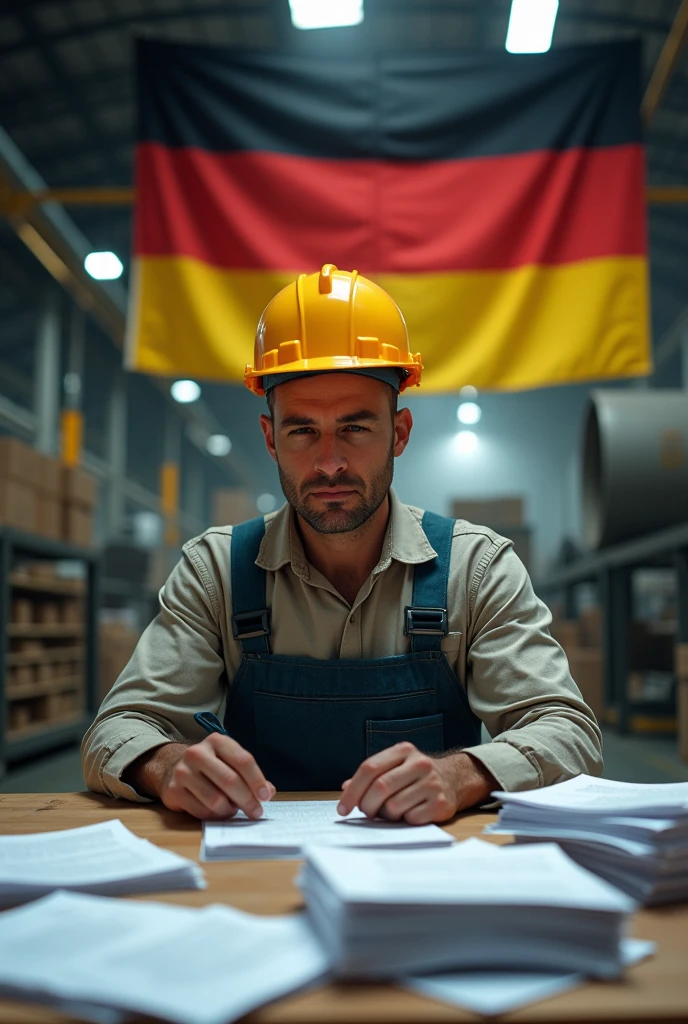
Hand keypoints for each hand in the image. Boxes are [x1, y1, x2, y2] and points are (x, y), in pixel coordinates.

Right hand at [127, 736, 275, 820]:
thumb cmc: (210, 766)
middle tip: (256, 811)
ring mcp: (183, 772)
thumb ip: (250, 775)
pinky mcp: (173, 791)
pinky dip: (214, 816)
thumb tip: (268, 792)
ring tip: (232, 809)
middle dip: (247, 800)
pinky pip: (201, 811)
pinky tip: (217, 812)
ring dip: (229, 810)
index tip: (265, 796)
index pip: (243, 760)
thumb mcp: (229, 762)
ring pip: (215, 800)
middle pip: (230, 781)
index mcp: (216, 741)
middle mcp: (197, 753)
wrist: (172, 768)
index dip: (257, 780)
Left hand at [336, 744, 496, 824]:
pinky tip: (409, 813)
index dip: (352, 791)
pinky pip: (410, 819)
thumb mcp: (395, 766)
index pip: (369, 768)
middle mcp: (419, 763)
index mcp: (403, 750)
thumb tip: (345, 787)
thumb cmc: (416, 775)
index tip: (343, 809)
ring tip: (391, 811)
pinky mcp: (440, 804)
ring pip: (394, 806)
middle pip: (380, 787)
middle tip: (366, 813)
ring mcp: (432, 783)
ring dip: (386, 815)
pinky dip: (404, 820)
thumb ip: (371, 775)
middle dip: (366, 805)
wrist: (455, 780)